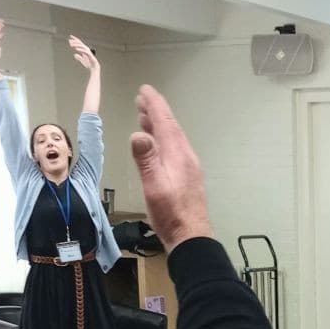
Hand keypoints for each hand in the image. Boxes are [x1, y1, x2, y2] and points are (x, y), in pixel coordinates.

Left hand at [68, 35, 98, 71]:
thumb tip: (74, 55)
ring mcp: (88, 51)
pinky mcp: (89, 54)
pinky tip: (76, 49)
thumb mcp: (82, 60)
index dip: (74, 39)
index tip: (70, 36)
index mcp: (84, 49)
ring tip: (71, 45)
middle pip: (80, 43)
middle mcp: (86, 49)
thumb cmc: (89, 63)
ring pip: (81, 46)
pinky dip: (80, 49)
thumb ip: (78, 57)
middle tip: (69, 41)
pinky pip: (84, 51)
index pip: (79, 42)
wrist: (93, 67)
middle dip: (74, 41)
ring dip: (76, 45)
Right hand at [130, 86, 211, 254]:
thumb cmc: (171, 214)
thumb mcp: (154, 186)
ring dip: (159, 126)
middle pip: (170, 127)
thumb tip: (139, 133)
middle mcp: (186, 156)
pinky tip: (157, 147)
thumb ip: (146, 159)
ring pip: (172, 139)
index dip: (154, 105)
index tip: (144, 90)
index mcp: (178, 154)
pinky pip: (174, 150)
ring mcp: (188, 167)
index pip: (165, 122)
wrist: (191, 237)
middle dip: (156, 112)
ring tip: (146, 117)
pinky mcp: (187, 178)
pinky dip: (163, 141)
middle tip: (143, 99)